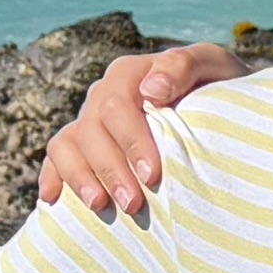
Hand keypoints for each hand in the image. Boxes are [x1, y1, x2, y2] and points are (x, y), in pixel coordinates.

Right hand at [38, 43, 244, 216]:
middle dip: (111, 170)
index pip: (118, 106)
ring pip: (67, 145)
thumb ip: (184, 66)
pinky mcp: (84, 145)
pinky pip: (57, 157)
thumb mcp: (213, 66)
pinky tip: (52, 201)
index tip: (153, 175)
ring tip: (99, 206)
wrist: (221, 108)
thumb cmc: (219, 88)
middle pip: (91, 130)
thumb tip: (152, 90)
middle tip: (133, 204)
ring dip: (80, 177)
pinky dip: (52, 177)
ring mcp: (90, 121)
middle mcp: (104, 96)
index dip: (131, 142)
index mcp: (130, 74)